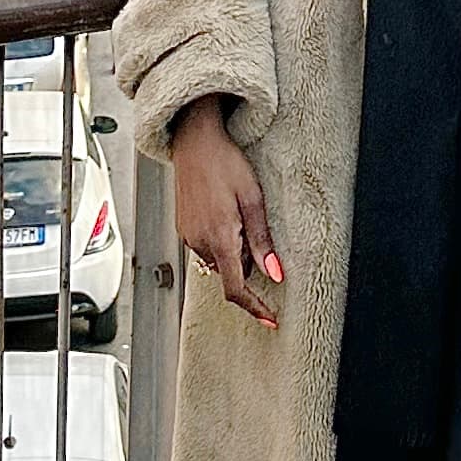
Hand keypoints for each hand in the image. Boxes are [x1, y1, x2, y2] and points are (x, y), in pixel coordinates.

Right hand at [172, 99, 285, 324]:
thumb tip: (276, 274)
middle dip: (248, 263)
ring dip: (235, 251)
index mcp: (219, 237)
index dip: (255, 308)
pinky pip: (207, 248)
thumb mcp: (253, 199)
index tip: (271, 319)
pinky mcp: (183, 229)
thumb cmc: (225, 162)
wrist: (194, 141)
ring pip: (219, 260)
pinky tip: (226, 212)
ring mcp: (188, 236)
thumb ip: (262, 241)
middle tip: (256, 227)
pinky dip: (222, 241)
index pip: (235, 288)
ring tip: (240, 213)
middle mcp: (200, 242)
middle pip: (230, 273)